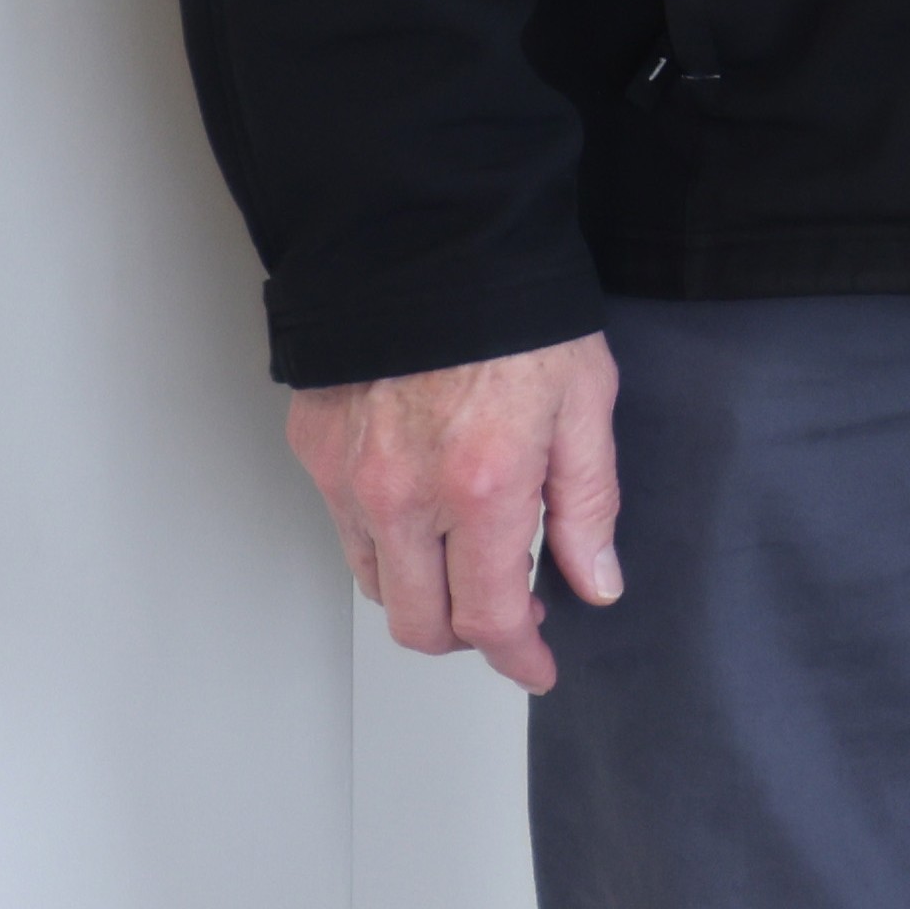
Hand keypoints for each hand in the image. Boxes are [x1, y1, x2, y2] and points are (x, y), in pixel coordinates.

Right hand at [286, 332, 624, 695]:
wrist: (429, 241)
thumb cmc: (515, 312)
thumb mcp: (584, 403)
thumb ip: (588, 503)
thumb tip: (595, 582)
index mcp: (481, 487)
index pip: (488, 617)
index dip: (517, 657)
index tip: (536, 667)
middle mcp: (402, 495)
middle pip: (419, 623)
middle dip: (466, 635)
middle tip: (508, 610)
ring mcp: (348, 476)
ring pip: (376, 581)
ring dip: (422, 589)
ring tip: (468, 553)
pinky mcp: (314, 449)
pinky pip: (347, 526)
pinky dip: (386, 534)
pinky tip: (425, 502)